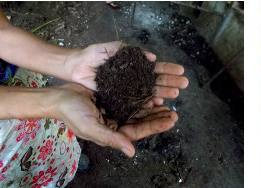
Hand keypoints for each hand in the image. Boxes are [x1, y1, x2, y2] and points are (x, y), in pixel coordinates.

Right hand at [45, 83, 177, 156]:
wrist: (57, 96)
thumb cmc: (71, 113)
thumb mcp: (91, 128)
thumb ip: (111, 139)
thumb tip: (132, 151)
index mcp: (112, 132)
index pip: (139, 131)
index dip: (155, 126)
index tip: (171, 120)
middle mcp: (116, 123)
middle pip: (142, 121)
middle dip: (159, 118)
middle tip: (175, 113)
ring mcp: (116, 110)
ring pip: (139, 110)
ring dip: (154, 108)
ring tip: (169, 104)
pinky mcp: (114, 97)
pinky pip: (132, 98)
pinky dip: (143, 96)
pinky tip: (154, 92)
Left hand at [63, 41, 189, 106]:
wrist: (76, 66)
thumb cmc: (94, 55)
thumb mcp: (114, 48)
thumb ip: (131, 52)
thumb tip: (152, 57)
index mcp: (135, 66)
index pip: (155, 68)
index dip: (168, 70)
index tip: (181, 71)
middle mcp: (134, 79)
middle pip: (155, 82)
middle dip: (170, 83)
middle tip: (184, 84)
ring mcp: (127, 90)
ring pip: (148, 92)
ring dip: (162, 93)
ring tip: (175, 94)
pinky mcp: (118, 99)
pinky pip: (134, 102)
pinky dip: (146, 103)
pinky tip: (156, 103)